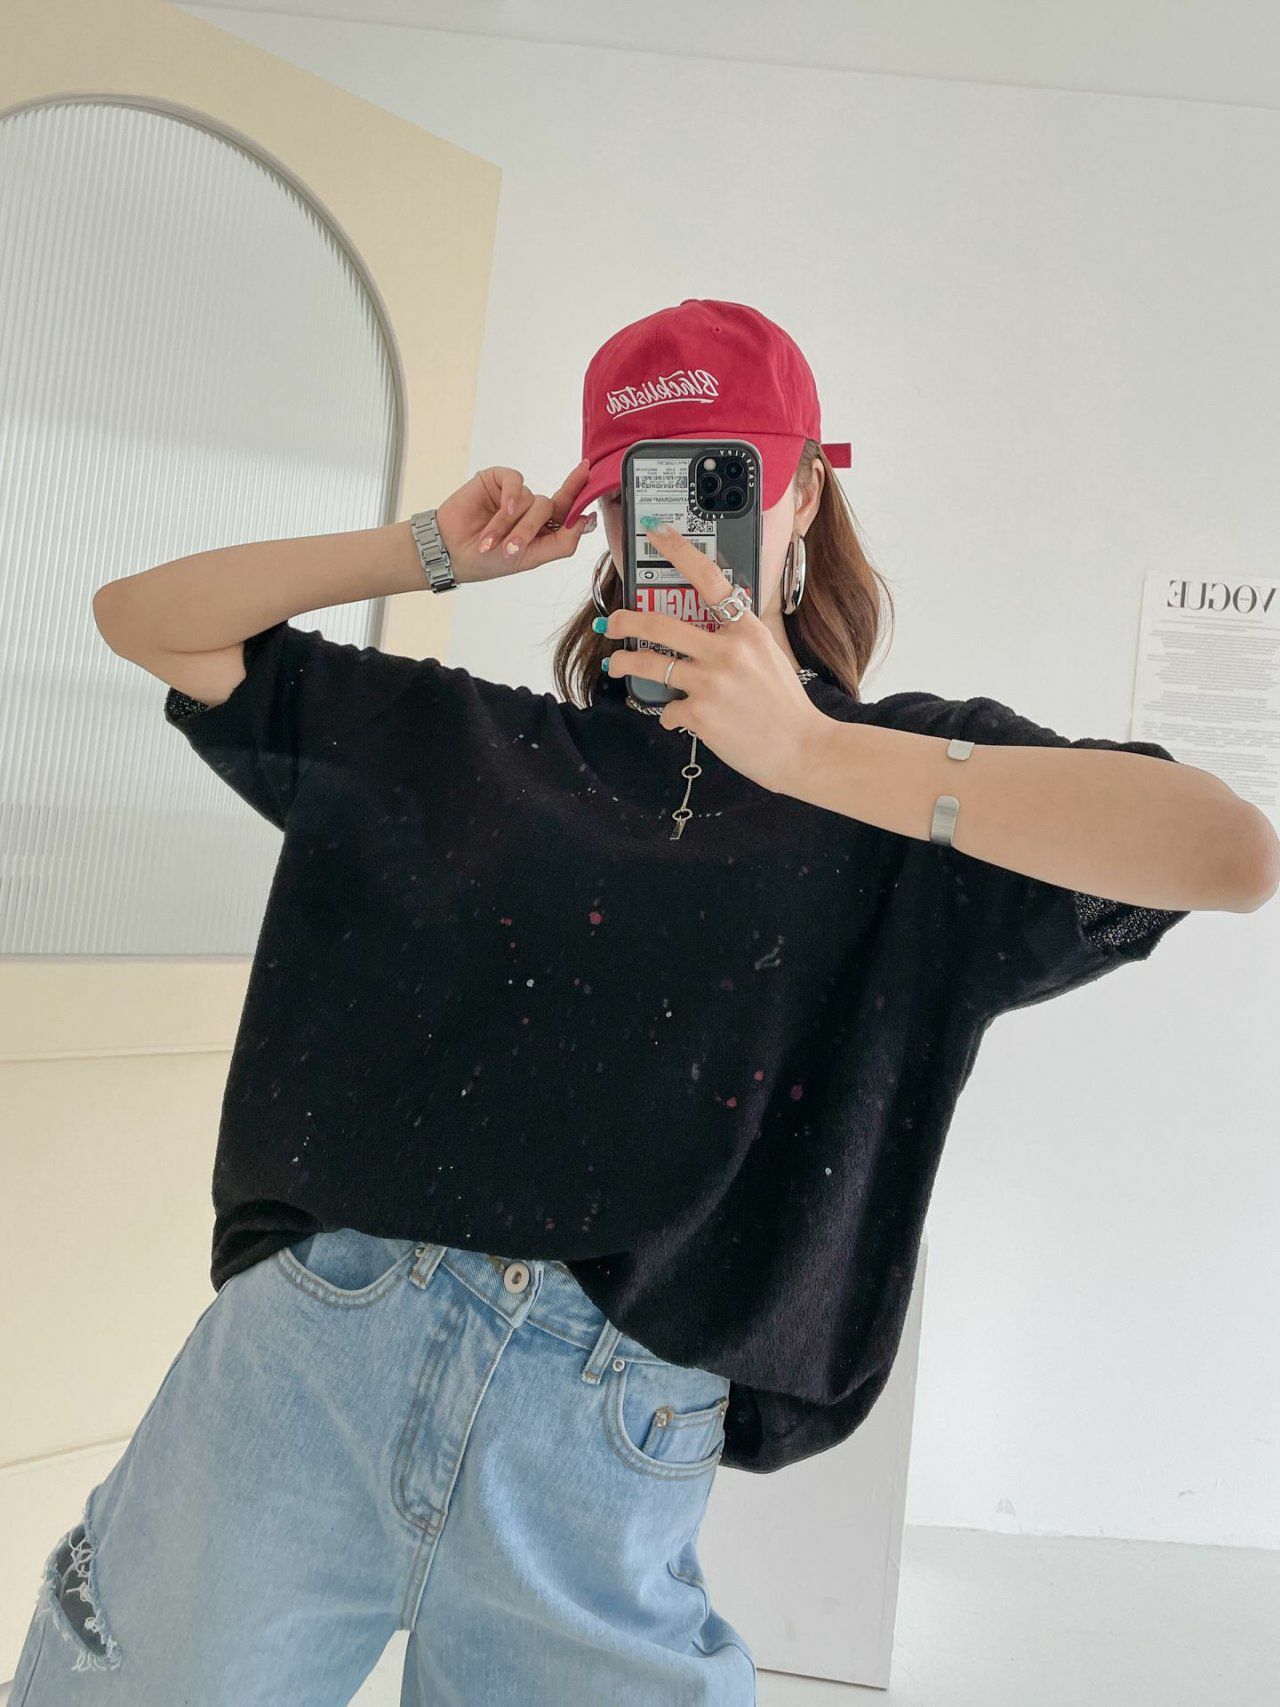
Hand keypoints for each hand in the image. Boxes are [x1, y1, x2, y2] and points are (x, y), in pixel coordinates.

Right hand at [434, 459, 597, 583]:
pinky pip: (515, 480)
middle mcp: (531, 509)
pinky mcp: (497, 480)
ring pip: (530, 498)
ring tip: (489, 540)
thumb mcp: (530, 558)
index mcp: (543, 528)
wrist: (450, 553)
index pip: (567, 508)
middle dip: (529, 530)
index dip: (579, 491)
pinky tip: (502, 508)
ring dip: (509, 523)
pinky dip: (511, 495)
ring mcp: (514, 494)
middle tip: (510, 549)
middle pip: (549, 508)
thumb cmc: (488, 560)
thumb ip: (562, 543)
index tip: (588, 472)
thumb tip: (586, 521)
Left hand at [600, 523, 832, 796]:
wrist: (801, 747)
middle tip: (612, 622)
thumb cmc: (784, 704)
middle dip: (626, 621)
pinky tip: (683, 718)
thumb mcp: (767, 654)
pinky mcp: (700, 714)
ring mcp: (710, 683)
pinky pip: (668, 709)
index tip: (656, 534)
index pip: (709, 579)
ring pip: (650, 665)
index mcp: (746, 630)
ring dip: (625, 664)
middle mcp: (726, 651)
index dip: (678, 552)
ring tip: (617, 666)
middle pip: (660, 625)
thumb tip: (707, 627)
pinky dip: (671, 714)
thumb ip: (737, 637)